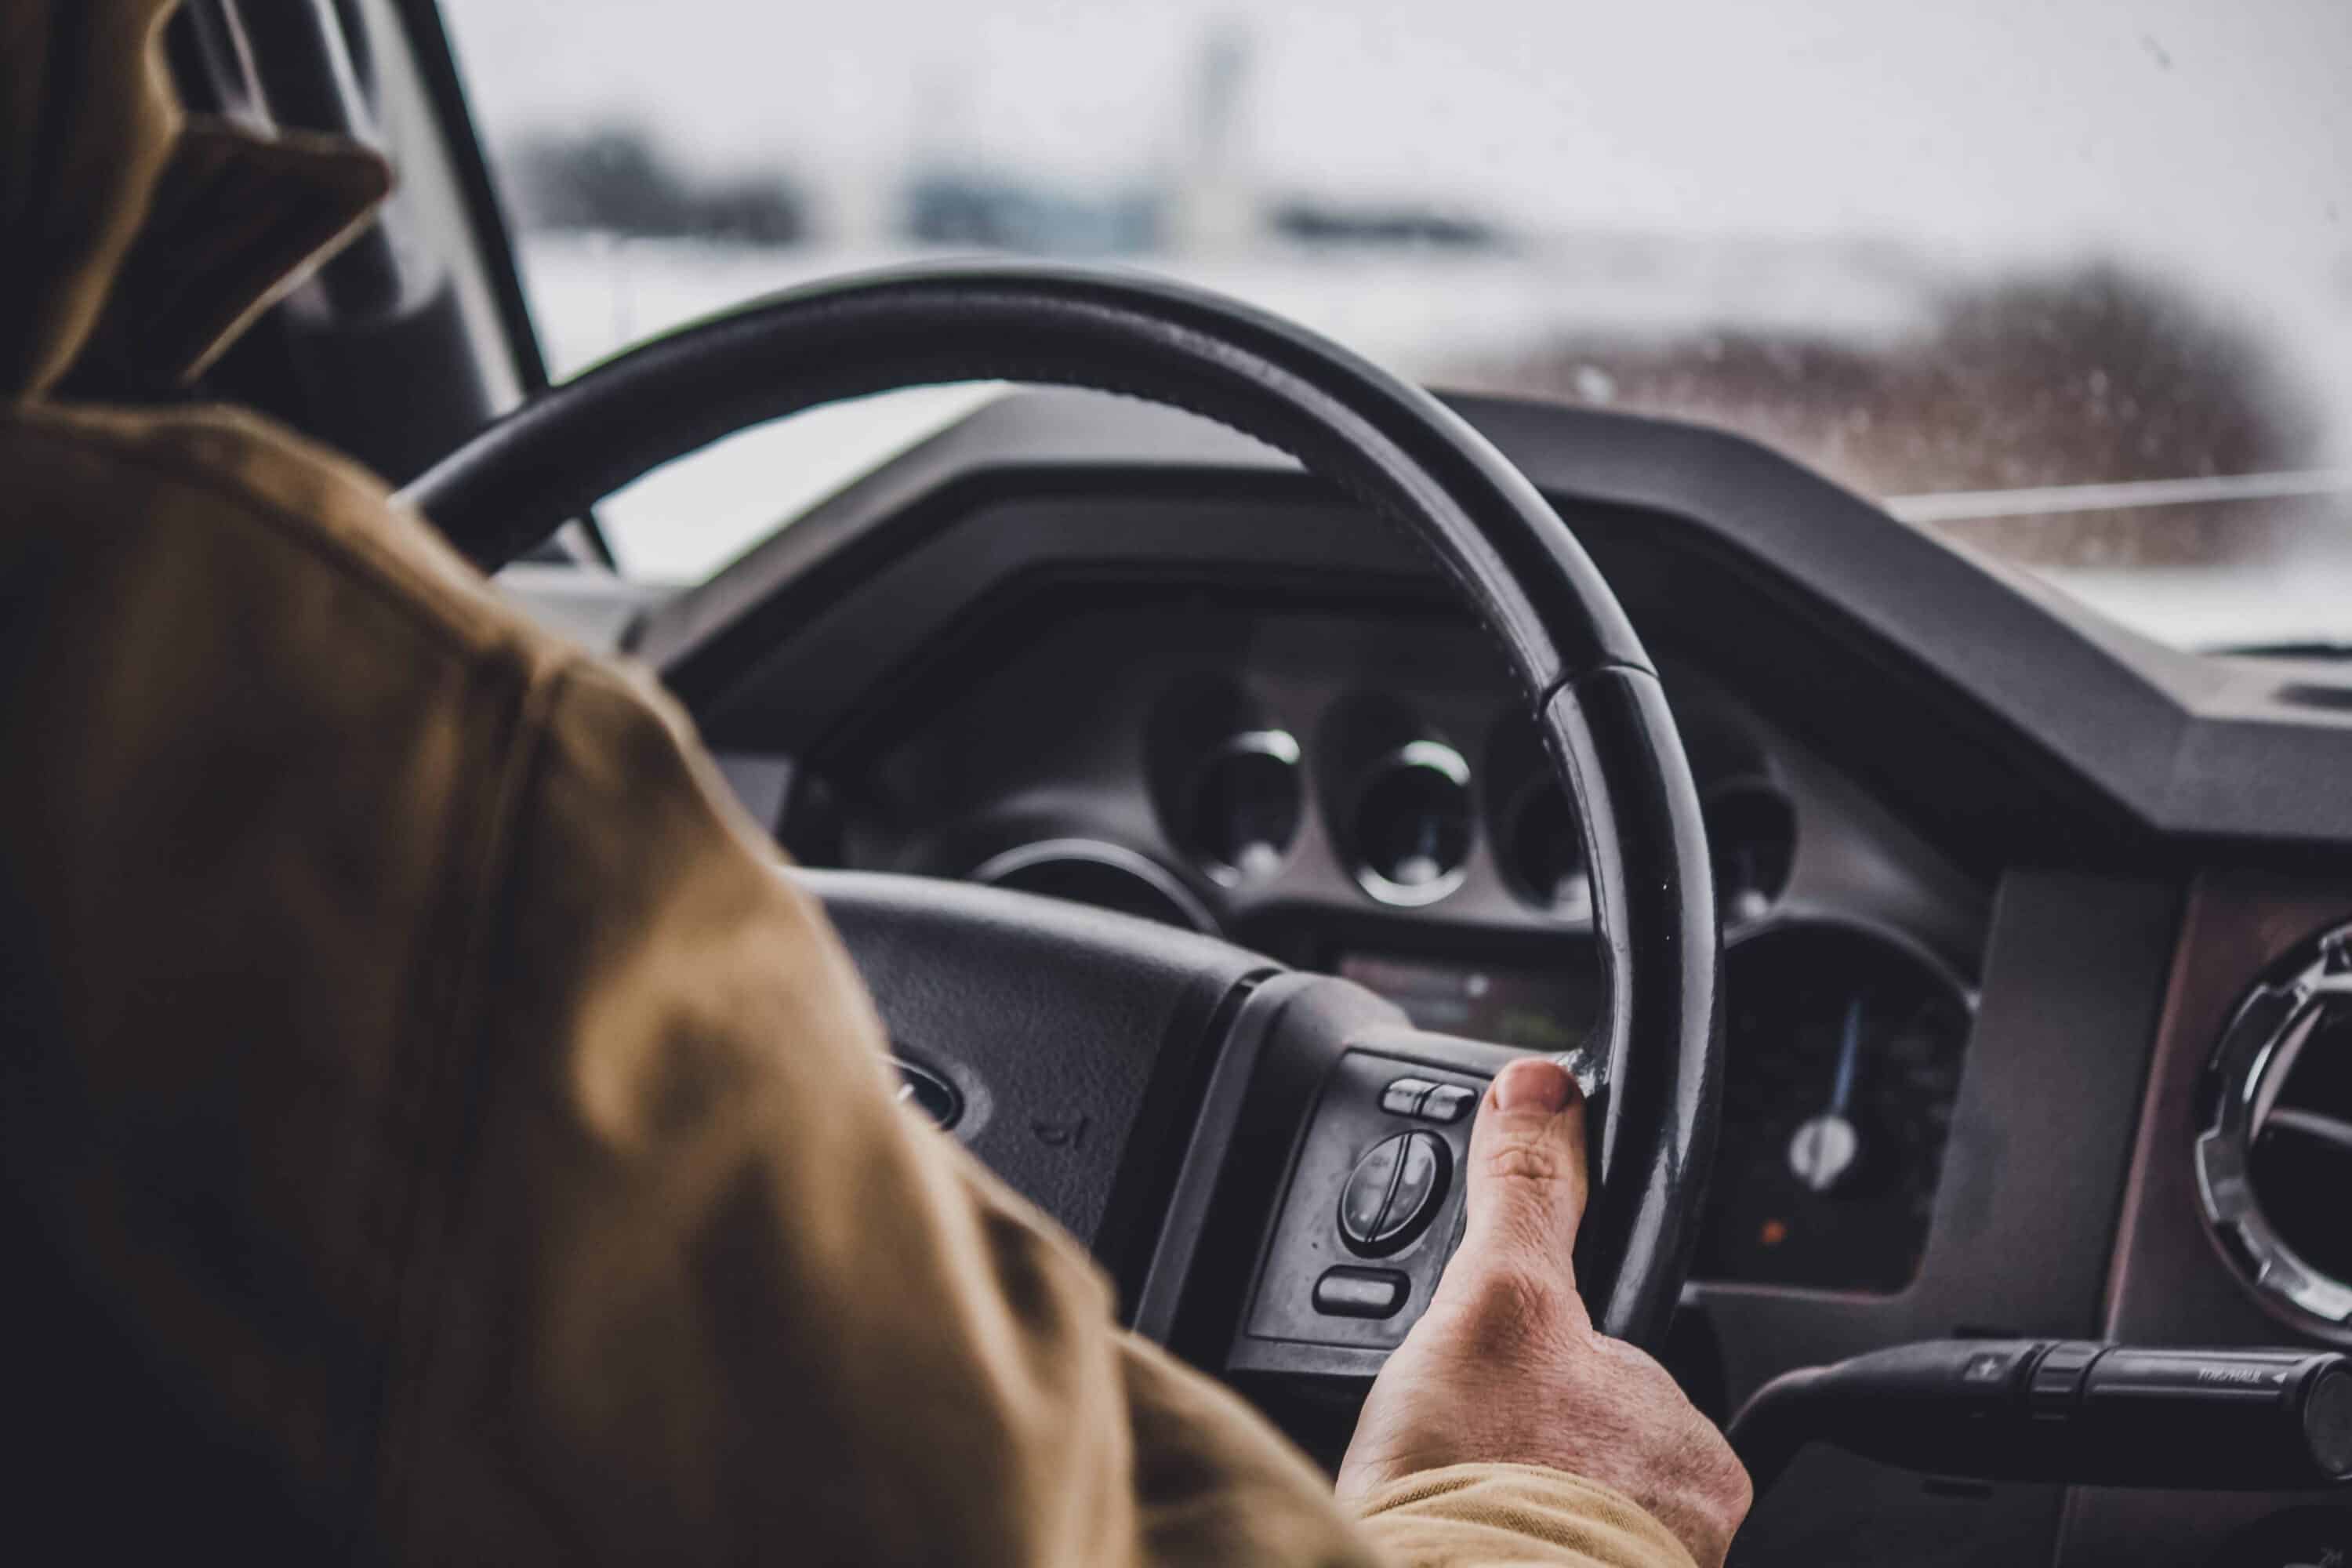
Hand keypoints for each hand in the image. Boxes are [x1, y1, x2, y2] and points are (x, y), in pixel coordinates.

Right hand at [1336, 1057, 1751, 1565]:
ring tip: (1441, 1496)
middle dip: (1523, 1435)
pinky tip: (1446, 1534)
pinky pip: (1532, 1555)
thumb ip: (1524, 1195)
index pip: (1622, 1368)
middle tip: (1454, 1444)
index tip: (1490, 1384)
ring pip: (1560, 1507)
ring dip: (1502, 1495)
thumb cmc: (1480, 1486)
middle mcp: (1685, 1527)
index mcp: (1695, 1449)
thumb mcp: (1496, 1299)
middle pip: (1588, 1444)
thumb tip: (1540, 1087)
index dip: (1547, 1359)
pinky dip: (1489, 1544)